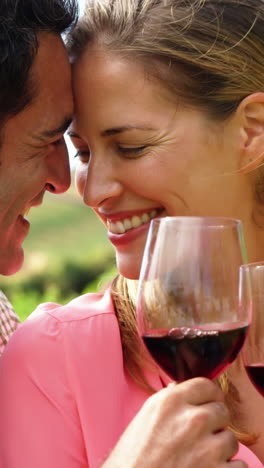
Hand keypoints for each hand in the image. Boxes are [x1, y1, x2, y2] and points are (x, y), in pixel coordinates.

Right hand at [102, 378, 246, 467]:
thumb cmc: (131, 459)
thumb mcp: (144, 418)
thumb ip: (167, 400)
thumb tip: (179, 388)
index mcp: (171, 402)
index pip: (207, 385)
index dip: (208, 396)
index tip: (208, 404)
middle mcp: (192, 420)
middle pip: (222, 411)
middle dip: (214, 424)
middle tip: (201, 436)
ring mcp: (206, 448)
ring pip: (231, 439)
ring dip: (220, 449)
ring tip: (201, 457)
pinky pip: (238, 466)